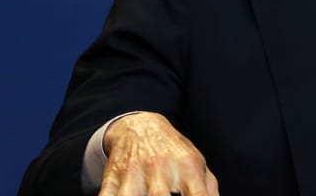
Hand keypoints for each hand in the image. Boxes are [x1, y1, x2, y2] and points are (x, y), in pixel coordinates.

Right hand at [99, 111, 218, 195]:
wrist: (140, 127)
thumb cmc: (173, 151)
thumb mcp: (196, 162)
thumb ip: (209, 188)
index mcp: (187, 166)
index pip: (198, 195)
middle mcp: (161, 168)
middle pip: (159, 195)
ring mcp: (134, 172)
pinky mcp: (112, 177)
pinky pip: (106, 195)